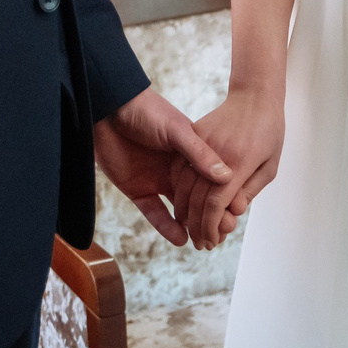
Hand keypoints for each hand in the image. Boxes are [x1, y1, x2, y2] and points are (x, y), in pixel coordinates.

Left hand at [92, 88, 231, 246]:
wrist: (108, 107)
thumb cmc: (146, 111)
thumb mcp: (177, 130)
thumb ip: (200, 153)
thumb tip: (226, 176)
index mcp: (191, 152)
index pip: (213, 179)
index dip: (225, 195)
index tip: (239, 211)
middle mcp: (177, 168)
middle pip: (199, 197)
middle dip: (212, 214)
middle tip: (226, 231)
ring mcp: (158, 179)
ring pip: (179, 208)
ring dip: (192, 225)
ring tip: (206, 240)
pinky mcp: (138, 190)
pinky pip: (154, 212)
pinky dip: (166, 226)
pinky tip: (181, 239)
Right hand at [186, 87, 284, 250]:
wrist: (255, 97)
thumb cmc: (269, 133)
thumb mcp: (269, 165)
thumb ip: (250, 191)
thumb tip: (233, 213)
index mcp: (239, 163)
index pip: (216, 204)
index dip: (211, 227)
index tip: (212, 241)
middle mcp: (217, 154)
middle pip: (197, 199)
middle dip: (197, 227)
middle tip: (201, 243)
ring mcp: (202, 143)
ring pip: (183, 185)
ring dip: (184, 212)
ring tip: (191, 229)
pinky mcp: (194, 135)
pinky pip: (179, 167)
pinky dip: (177, 189)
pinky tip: (183, 203)